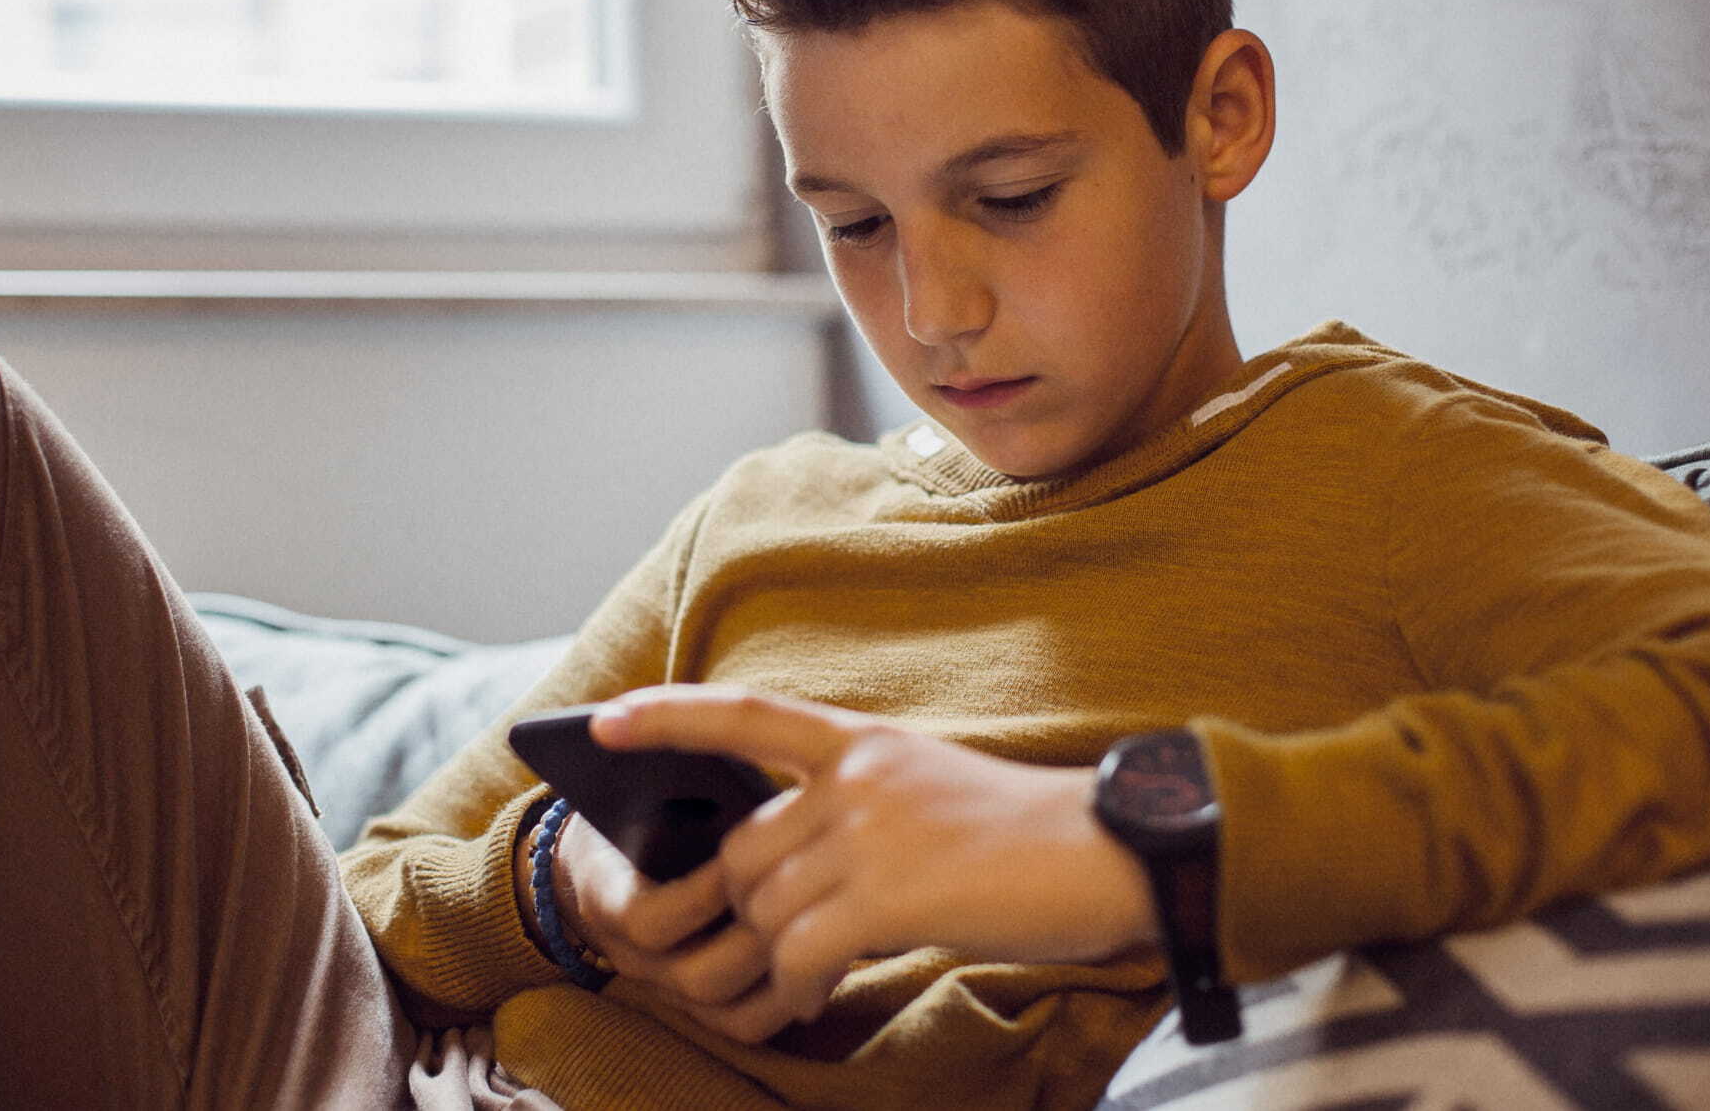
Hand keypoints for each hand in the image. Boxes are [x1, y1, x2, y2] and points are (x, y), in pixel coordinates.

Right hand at [522, 802, 810, 1043]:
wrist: (628, 852)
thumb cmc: (648, 804)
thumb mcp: (647, 789)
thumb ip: (679, 790)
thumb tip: (734, 769)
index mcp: (607, 899)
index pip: (646, 921)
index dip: (701, 894)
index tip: (749, 852)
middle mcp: (635, 959)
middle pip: (697, 974)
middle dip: (760, 934)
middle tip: (814, 892)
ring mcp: (673, 990)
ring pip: (729, 1008)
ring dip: (786, 966)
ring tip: (832, 921)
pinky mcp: (709, 1010)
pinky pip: (750, 1024)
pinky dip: (791, 996)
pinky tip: (831, 955)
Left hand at [591, 685, 1159, 1024]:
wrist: (1109, 855)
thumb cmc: (1025, 837)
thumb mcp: (928, 788)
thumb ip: (855, 803)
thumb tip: (781, 857)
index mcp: (862, 741)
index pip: (743, 714)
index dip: (666, 717)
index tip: (600, 722)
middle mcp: (855, 776)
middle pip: (743, 850)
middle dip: (744, 910)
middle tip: (774, 952)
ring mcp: (868, 830)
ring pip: (764, 906)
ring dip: (775, 958)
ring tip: (809, 980)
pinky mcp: (885, 891)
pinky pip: (798, 950)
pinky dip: (797, 985)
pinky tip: (821, 994)